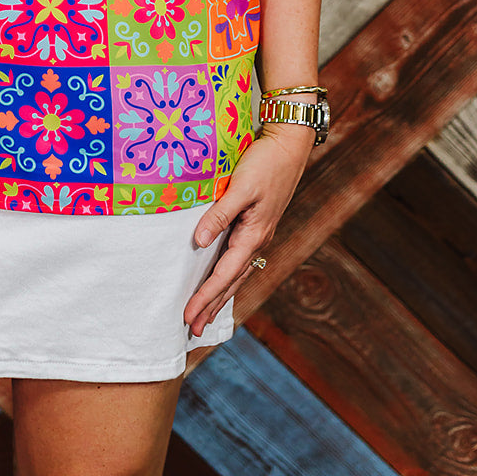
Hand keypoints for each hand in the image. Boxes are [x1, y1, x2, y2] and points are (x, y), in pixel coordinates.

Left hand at [184, 124, 314, 335]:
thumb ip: (220, 214)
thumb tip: (199, 241)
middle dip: (212, 306)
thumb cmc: (264, 163)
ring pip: (237, 274)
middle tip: (193, 331)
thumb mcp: (241, 187)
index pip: (224, 275)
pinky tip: (223, 280)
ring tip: (206, 315)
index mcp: (253, 235)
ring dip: (220, 295)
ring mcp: (259, 234)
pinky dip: (229, 276)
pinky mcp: (257, 224)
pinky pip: (240, 259)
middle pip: (231, 282)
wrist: (289, 145)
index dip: (205, 297)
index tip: (188, 316)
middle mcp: (257, 240)